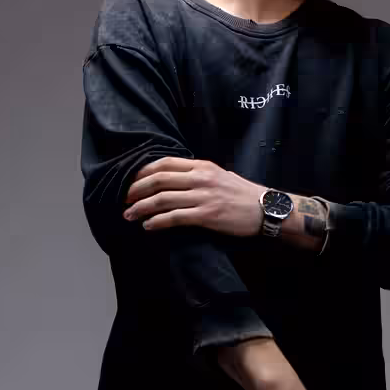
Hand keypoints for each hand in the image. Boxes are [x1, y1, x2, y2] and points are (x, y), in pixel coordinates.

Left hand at [122, 156, 267, 236]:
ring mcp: (203, 196)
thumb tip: (172, 179)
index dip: (142, 172)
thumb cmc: (242, 194)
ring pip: (162, 199)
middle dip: (136, 190)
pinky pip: (175, 217)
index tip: (130, 182)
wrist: (264, 209)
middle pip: (158, 180)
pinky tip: (148, 226)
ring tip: (129, 215)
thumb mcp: (219, 175)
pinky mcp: (207, 215)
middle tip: (124, 199)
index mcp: (202, 166)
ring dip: (141, 208)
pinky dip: (157, 222)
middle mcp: (200, 178)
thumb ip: (197, 174)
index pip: (164, 163)